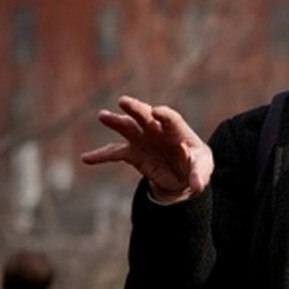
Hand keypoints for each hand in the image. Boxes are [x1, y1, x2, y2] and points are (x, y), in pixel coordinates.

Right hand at [84, 96, 213, 202]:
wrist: (181, 174)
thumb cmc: (195, 164)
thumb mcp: (202, 169)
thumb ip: (199, 175)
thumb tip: (197, 186)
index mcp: (177, 130)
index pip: (170, 119)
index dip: (164, 115)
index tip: (156, 112)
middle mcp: (157, 129)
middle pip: (145, 116)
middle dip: (136, 109)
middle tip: (123, 102)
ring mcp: (142, 139)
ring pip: (127, 128)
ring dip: (116, 122)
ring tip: (103, 116)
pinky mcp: (132, 153)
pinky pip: (114, 153)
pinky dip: (101, 156)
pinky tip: (87, 158)